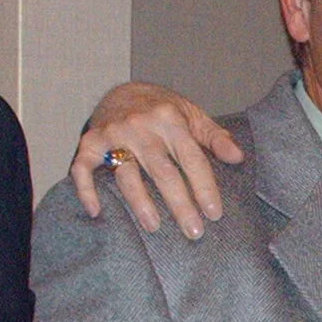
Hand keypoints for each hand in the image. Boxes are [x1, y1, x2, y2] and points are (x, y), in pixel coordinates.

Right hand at [69, 82, 243, 233]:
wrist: (121, 90)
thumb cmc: (162, 110)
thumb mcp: (192, 115)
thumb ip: (215, 137)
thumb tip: (237, 157)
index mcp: (170, 119)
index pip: (191, 158)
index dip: (204, 187)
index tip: (214, 213)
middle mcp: (141, 126)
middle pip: (162, 171)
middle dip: (179, 204)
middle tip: (193, 231)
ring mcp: (113, 134)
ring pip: (126, 174)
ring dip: (140, 202)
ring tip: (154, 227)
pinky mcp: (90, 142)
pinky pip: (83, 168)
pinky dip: (87, 190)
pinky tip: (97, 211)